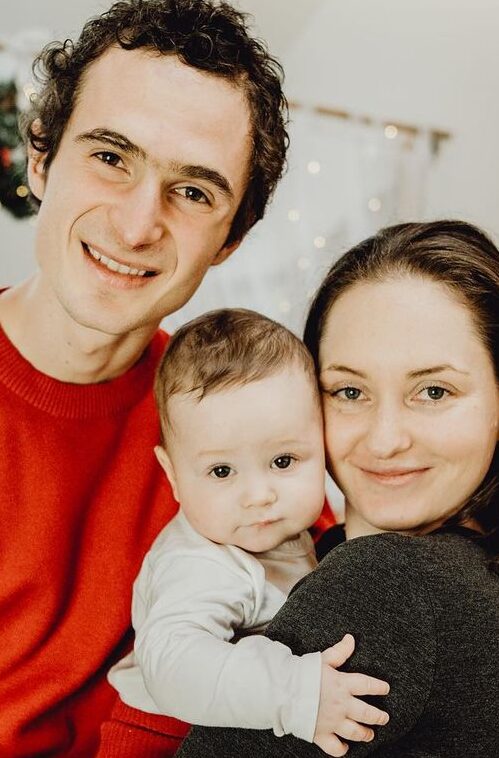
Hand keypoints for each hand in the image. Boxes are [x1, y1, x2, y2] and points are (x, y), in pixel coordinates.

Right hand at [313, 634, 389, 755]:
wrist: (284, 691)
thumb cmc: (303, 673)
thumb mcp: (323, 659)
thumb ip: (339, 651)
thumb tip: (351, 638)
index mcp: (343, 684)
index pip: (367, 685)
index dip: (378, 687)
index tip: (386, 688)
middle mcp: (342, 705)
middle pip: (367, 713)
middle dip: (378, 717)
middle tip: (384, 718)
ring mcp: (333, 722)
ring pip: (356, 732)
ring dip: (365, 734)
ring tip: (370, 734)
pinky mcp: (322, 734)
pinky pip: (335, 748)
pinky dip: (342, 750)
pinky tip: (346, 747)